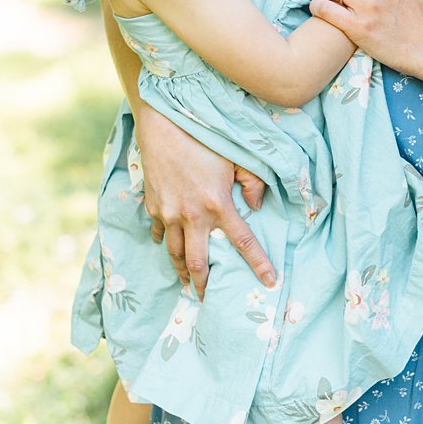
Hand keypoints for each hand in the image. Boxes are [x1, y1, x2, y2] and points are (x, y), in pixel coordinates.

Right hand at [134, 102, 276, 297]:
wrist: (163, 124)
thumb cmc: (205, 137)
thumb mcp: (238, 157)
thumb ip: (253, 183)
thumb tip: (258, 206)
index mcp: (218, 204)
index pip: (243, 242)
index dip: (258, 264)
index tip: (269, 282)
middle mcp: (192, 215)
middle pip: (198, 261)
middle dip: (203, 284)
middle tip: (207, 299)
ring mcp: (168, 212)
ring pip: (173, 252)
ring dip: (181, 270)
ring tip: (187, 282)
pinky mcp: (152, 205)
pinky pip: (158, 231)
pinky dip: (163, 241)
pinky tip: (166, 245)